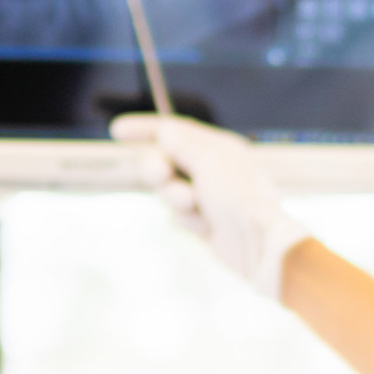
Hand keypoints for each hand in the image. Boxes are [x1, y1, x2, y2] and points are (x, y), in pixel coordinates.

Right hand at [110, 114, 311, 301]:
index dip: (144, 128)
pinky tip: (206, 228)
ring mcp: (206, 197)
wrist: (257, 244)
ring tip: (195, 206)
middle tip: (161, 174)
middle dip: (158, 169)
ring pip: (167, 191)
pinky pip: (178, 216)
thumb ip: (182, 144)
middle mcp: (212, 169)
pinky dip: (188, 220)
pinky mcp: (203, 223)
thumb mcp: (208, 161)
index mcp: (217, 147)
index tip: (116, 130)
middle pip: (164, 160)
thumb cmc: (238, 197)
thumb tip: (165, 131)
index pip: (174, 130)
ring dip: (176, 197)